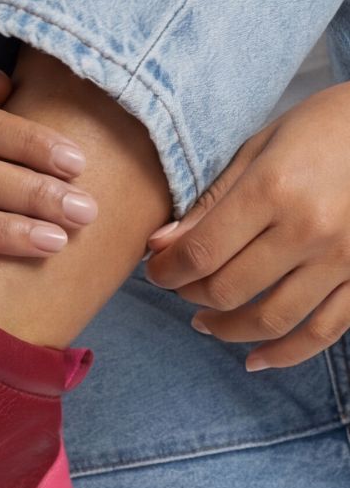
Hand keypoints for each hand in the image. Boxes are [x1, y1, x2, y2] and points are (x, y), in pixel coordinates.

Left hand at [144, 82, 349, 370]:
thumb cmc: (325, 128)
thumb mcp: (260, 148)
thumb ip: (210, 202)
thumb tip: (160, 246)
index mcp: (274, 189)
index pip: (200, 253)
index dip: (166, 271)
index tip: (156, 269)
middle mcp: (310, 229)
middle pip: (227, 290)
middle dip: (190, 295)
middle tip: (179, 287)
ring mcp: (345, 258)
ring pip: (270, 319)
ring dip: (227, 329)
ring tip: (206, 322)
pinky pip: (322, 332)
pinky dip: (285, 354)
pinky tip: (255, 359)